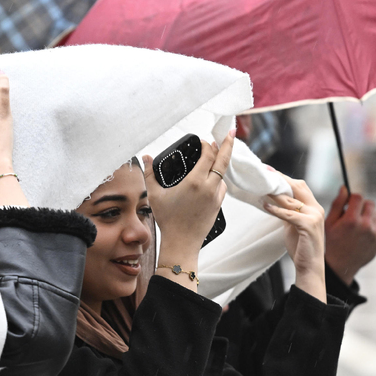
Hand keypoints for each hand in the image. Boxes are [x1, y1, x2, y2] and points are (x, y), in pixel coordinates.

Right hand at [142, 131, 233, 289]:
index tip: (203, 140)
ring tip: (214, 157)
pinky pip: (222, 187)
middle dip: (228, 144)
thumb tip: (145, 158)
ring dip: (220, 164)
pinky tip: (210, 179)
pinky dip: (218, 179)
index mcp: (195, 182)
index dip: (207, 144)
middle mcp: (209, 187)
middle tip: (230, 132)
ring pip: (223, 174)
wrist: (181, 243)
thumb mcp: (155, 195)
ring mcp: (216, 197)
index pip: (208, 155)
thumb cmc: (168, 220)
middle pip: (223, 160)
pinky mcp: (218, 205)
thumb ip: (149, 174)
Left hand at [263, 176, 325, 301]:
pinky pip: (289, 214)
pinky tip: (265, 205)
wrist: (310, 267)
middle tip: (264, 173)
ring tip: (261, 187)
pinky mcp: (308, 226)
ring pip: (292, 200)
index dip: (285, 178)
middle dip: (281, 179)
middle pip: (298, 187)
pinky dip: (276, 209)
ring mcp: (314, 217)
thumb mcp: (294, 225)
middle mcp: (317, 209)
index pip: (300, 187)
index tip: (270, 171)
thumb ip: (288, 212)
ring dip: (275, 193)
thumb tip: (274, 200)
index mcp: (314, 207)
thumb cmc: (301, 247)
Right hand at [324, 186, 375, 285]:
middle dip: (361, 206)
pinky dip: (370, 226)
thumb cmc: (331, 243)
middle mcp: (365, 225)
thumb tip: (344, 188)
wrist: (341, 266)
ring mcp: (375, 233)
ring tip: (356, 226)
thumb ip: (337, 204)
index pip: (358, 196)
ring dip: (367, 216)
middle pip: (369, 203)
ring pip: (375, 214)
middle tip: (352, 214)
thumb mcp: (328, 223)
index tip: (348, 204)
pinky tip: (361, 235)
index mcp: (351, 220)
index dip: (352, 198)